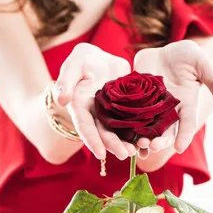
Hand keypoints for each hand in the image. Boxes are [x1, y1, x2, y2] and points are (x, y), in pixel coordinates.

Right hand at [53, 43, 133, 159]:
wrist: (100, 58)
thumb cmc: (82, 60)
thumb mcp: (73, 66)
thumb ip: (65, 82)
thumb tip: (62, 101)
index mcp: (80, 107)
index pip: (84, 126)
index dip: (91, 140)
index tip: (100, 154)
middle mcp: (95, 115)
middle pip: (103, 133)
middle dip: (113, 145)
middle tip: (125, 154)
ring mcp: (111, 113)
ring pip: (119, 131)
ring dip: (128, 142)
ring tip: (139, 151)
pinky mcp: (126, 109)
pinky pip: (133, 122)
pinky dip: (140, 131)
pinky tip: (151, 140)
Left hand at [133, 40, 212, 153]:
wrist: (164, 49)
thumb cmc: (187, 56)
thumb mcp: (202, 65)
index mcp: (186, 104)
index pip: (186, 124)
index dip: (183, 136)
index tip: (179, 148)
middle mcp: (168, 110)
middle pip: (164, 130)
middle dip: (158, 140)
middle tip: (150, 147)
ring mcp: (150, 106)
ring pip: (146, 127)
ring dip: (140, 138)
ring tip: (135, 146)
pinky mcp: (134, 100)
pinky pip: (129, 114)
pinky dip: (125, 125)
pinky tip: (118, 134)